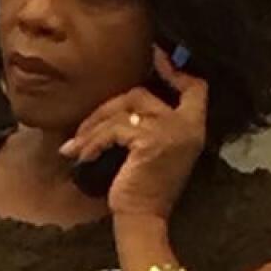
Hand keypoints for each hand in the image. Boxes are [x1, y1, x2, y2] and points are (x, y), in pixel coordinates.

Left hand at [62, 47, 207, 220]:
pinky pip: (113, 128)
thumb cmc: (143, 187)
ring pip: (123, 110)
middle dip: (107, 108)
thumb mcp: (152, 150)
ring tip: (75, 146)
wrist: (143, 217)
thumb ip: (149, 124)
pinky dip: (93, 141)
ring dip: (93, 128)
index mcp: (194, 127)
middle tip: (83, 129)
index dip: (175, 69)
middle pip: (142, 94)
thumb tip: (124, 103)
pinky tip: (81, 155)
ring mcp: (171, 131)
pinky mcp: (151, 140)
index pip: (196, 88)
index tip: (156, 53)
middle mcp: (188, 126)